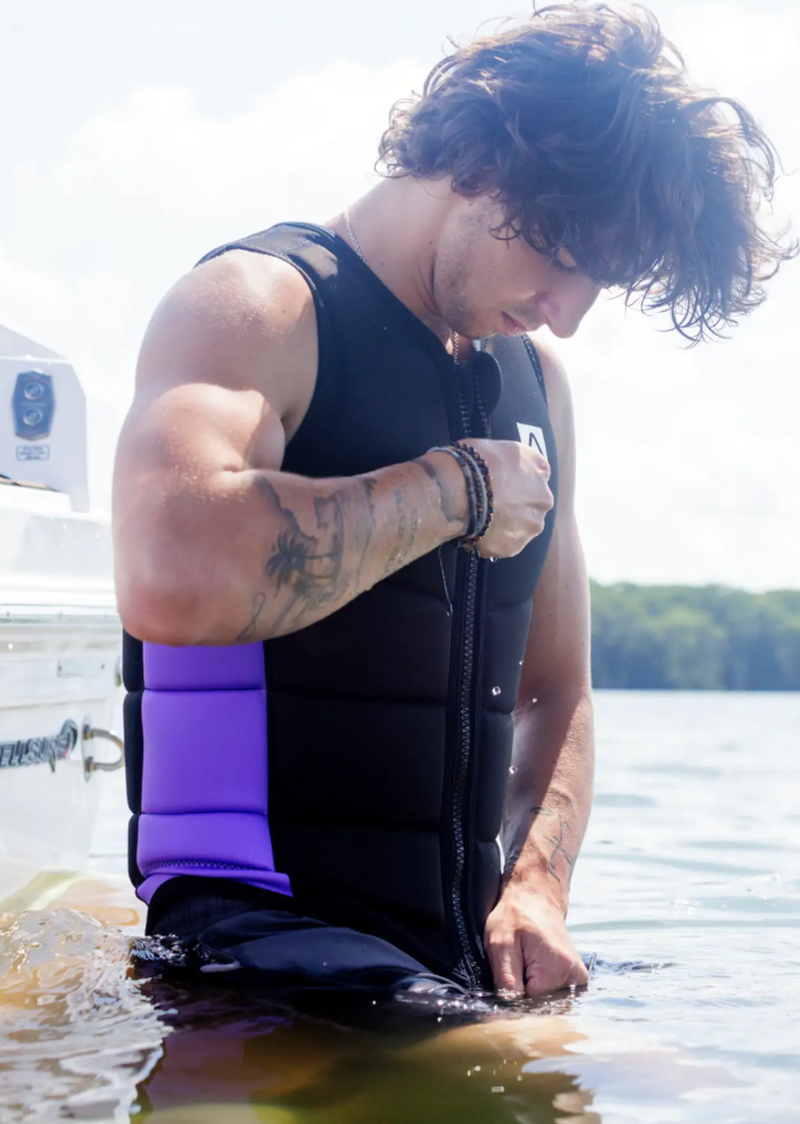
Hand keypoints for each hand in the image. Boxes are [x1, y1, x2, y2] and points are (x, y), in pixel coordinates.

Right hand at [459, 439, 553, 559]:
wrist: (458, 492)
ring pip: (521, 527)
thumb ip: (506, 461)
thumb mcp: (495, 447)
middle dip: (515, 506)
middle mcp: (543, 498)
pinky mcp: (515, 546)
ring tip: (481, 521)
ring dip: (506, 526)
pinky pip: (505, 544)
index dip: (516, 481)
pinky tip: (476, 532)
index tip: (500, 484)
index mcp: (539, 468)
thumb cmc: (472, 462)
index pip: (535, 475)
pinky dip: (493, 541)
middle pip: (531, 504)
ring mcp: (531, 525)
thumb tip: (498, 468)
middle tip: (490, 505)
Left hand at [484, 887, 588, 997]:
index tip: (506, 975)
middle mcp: (573, 978)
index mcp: (555, 970)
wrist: (536, 897)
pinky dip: (541, 985)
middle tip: (515, 964)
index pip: (528, 1006)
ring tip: (525, 962)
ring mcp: (578, 979)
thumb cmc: (515, 916)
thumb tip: (508, 1014)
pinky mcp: (576, 978)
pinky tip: (535, 966)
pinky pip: (555, 994)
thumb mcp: (500, 945)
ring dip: (531, 988)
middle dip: (523, 992)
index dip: (512, 995)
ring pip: (546, 1001)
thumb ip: (506, 982)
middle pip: (540, 1005)